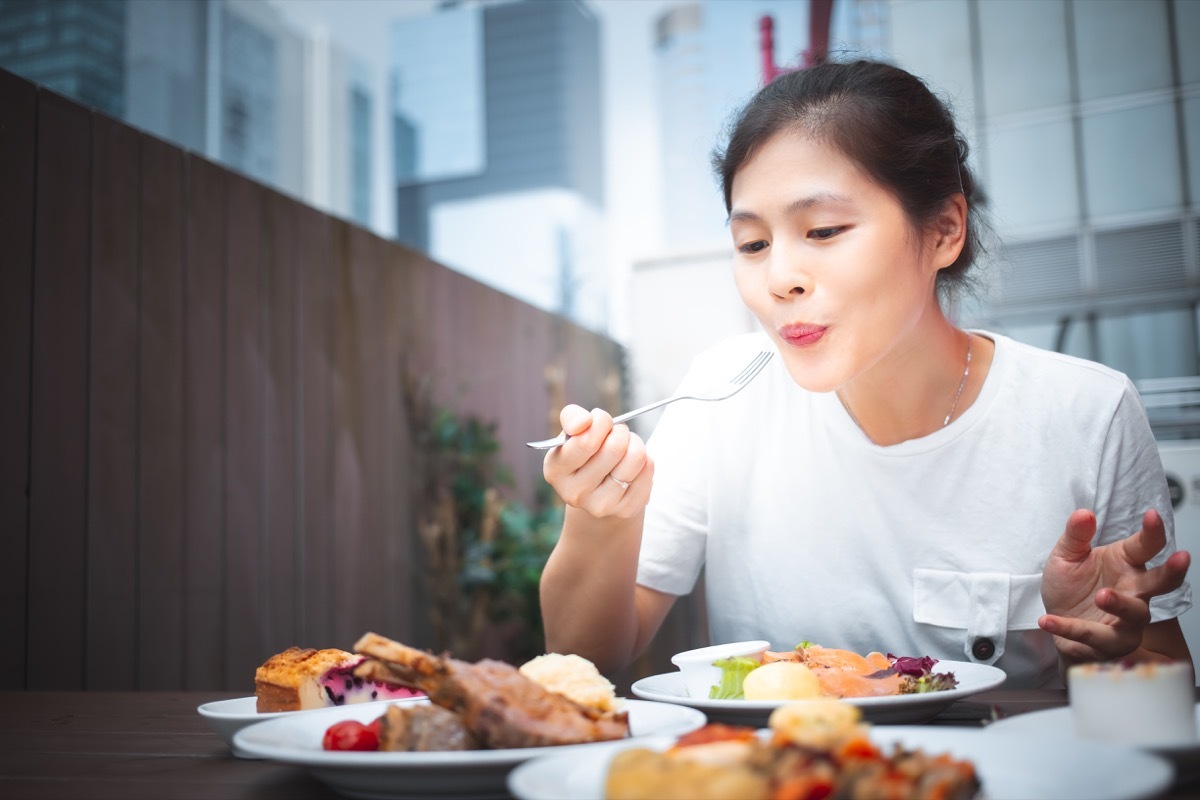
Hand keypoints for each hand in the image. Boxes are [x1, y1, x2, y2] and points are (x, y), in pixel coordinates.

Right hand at [542, 404, 652, 518]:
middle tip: (616, 434)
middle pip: (614, 448)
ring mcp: (601, 505)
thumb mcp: (572, 433)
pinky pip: (647, 470)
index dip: (601, 422)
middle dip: (620, 432)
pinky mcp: (626, 510)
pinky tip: (633, 465)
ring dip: (635, 443)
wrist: (598, 490)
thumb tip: (583, 422)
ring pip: (635, 458)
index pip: (586, 441)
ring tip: (627, 446)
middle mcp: (575, 493)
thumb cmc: (584, 453)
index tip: (602, 421)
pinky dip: (645, 459)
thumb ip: (572, 418)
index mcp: (556, 470)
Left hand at [1039, 508, 1189, 663]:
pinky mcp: (1107, 642)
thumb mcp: (1066, 556)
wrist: (1053, 622)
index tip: (1152, 515)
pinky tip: (1047, 621)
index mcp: (1126, 564)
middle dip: (1172, 571)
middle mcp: (1134, 591)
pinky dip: (1069, 628)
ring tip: (1101, 595)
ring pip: (1135, 614)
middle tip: (1181, 558)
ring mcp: (1126, 620)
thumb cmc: (1070, 586)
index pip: (1146, 546)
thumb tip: (1083, 513)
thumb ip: (1075, 536)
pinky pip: (1092, 636)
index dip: (1153, 531)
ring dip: (1121, 604)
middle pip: (1161, 582)